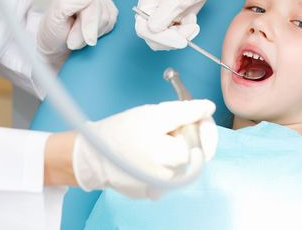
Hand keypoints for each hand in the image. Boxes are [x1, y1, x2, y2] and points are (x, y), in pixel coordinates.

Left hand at [37, 0, 117, 66]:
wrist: (58, 44)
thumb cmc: (53, 31)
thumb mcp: (54, 19)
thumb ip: (68, 4)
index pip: (91, 0)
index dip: (88, 22)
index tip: (80, 40)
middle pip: (100, 11)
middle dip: (87, 31)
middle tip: (73, 44)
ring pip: (107, 19)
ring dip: (92, 35)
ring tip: (77, 39)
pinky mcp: (109, 11)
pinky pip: (112, 24)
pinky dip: (100, 34)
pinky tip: (87, 35)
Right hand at [72, 99, 217, 199]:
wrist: (93, 154)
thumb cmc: (123, 130)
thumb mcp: (155, 113)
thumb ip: (186, 112)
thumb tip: (208, 108)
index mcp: (169, 156)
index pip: (203, 146)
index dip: (205, 130)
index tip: (201, 117)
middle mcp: (167, 178)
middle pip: (193, 155)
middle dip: (187, 137)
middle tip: (172, 126)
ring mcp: (160, 188)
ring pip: (181, 164)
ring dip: (175, 150)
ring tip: (155, 139)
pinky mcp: (152, 193)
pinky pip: (168, 174)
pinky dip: (164, 162)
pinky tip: (150, 152)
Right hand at [136, 0, 224, 49]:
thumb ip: (165, 12)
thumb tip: (152, 29)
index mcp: (146, 6)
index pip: (145, 31)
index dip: (163, 39)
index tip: (182, 41)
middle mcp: (151, 15)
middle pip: (155, 40)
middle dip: (175, 38)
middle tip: (191, 27)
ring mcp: (162, 20)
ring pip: (168, 41)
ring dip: (182, 34)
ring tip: (191, 20)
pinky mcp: (172, 23)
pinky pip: (177, 37)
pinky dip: (187, 31)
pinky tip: (191, 19)